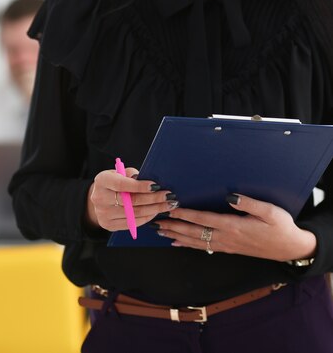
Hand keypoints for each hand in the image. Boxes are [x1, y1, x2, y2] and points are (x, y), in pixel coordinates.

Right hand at [86, 168, 178, 230]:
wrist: (100, 198)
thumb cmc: (115, 182)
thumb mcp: (121, 173)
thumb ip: (133, 175)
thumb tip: (151, 184)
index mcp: (102, 181)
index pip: (122, 185)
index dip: (140, 186)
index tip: (156, 186)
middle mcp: (99, 198)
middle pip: (131, 201)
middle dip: (153, 198)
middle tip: (169, 196)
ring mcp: (103, 213)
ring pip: (134, 213)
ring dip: (154, 209)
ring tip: (168, 205)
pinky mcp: (108, 225)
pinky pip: (132, 223)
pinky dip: (147, 217)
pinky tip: (156, 212)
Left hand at [155, 194, 316, 261]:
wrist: (290, 248)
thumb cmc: (281, 227)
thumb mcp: (270, 211)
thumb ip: (249, 203)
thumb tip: (230, 196)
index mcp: (233, 225)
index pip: (203, 218)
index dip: (185, 213)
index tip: (170, 208)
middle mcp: (225, 237)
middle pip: (193, 231)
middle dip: (173, 225)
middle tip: (155, 221)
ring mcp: (225, 244)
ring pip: (194, 241)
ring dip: (176, 235)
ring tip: (159, 231)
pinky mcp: (227, 248)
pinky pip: (202, 247)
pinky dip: (187, 244)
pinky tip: (176, 243)